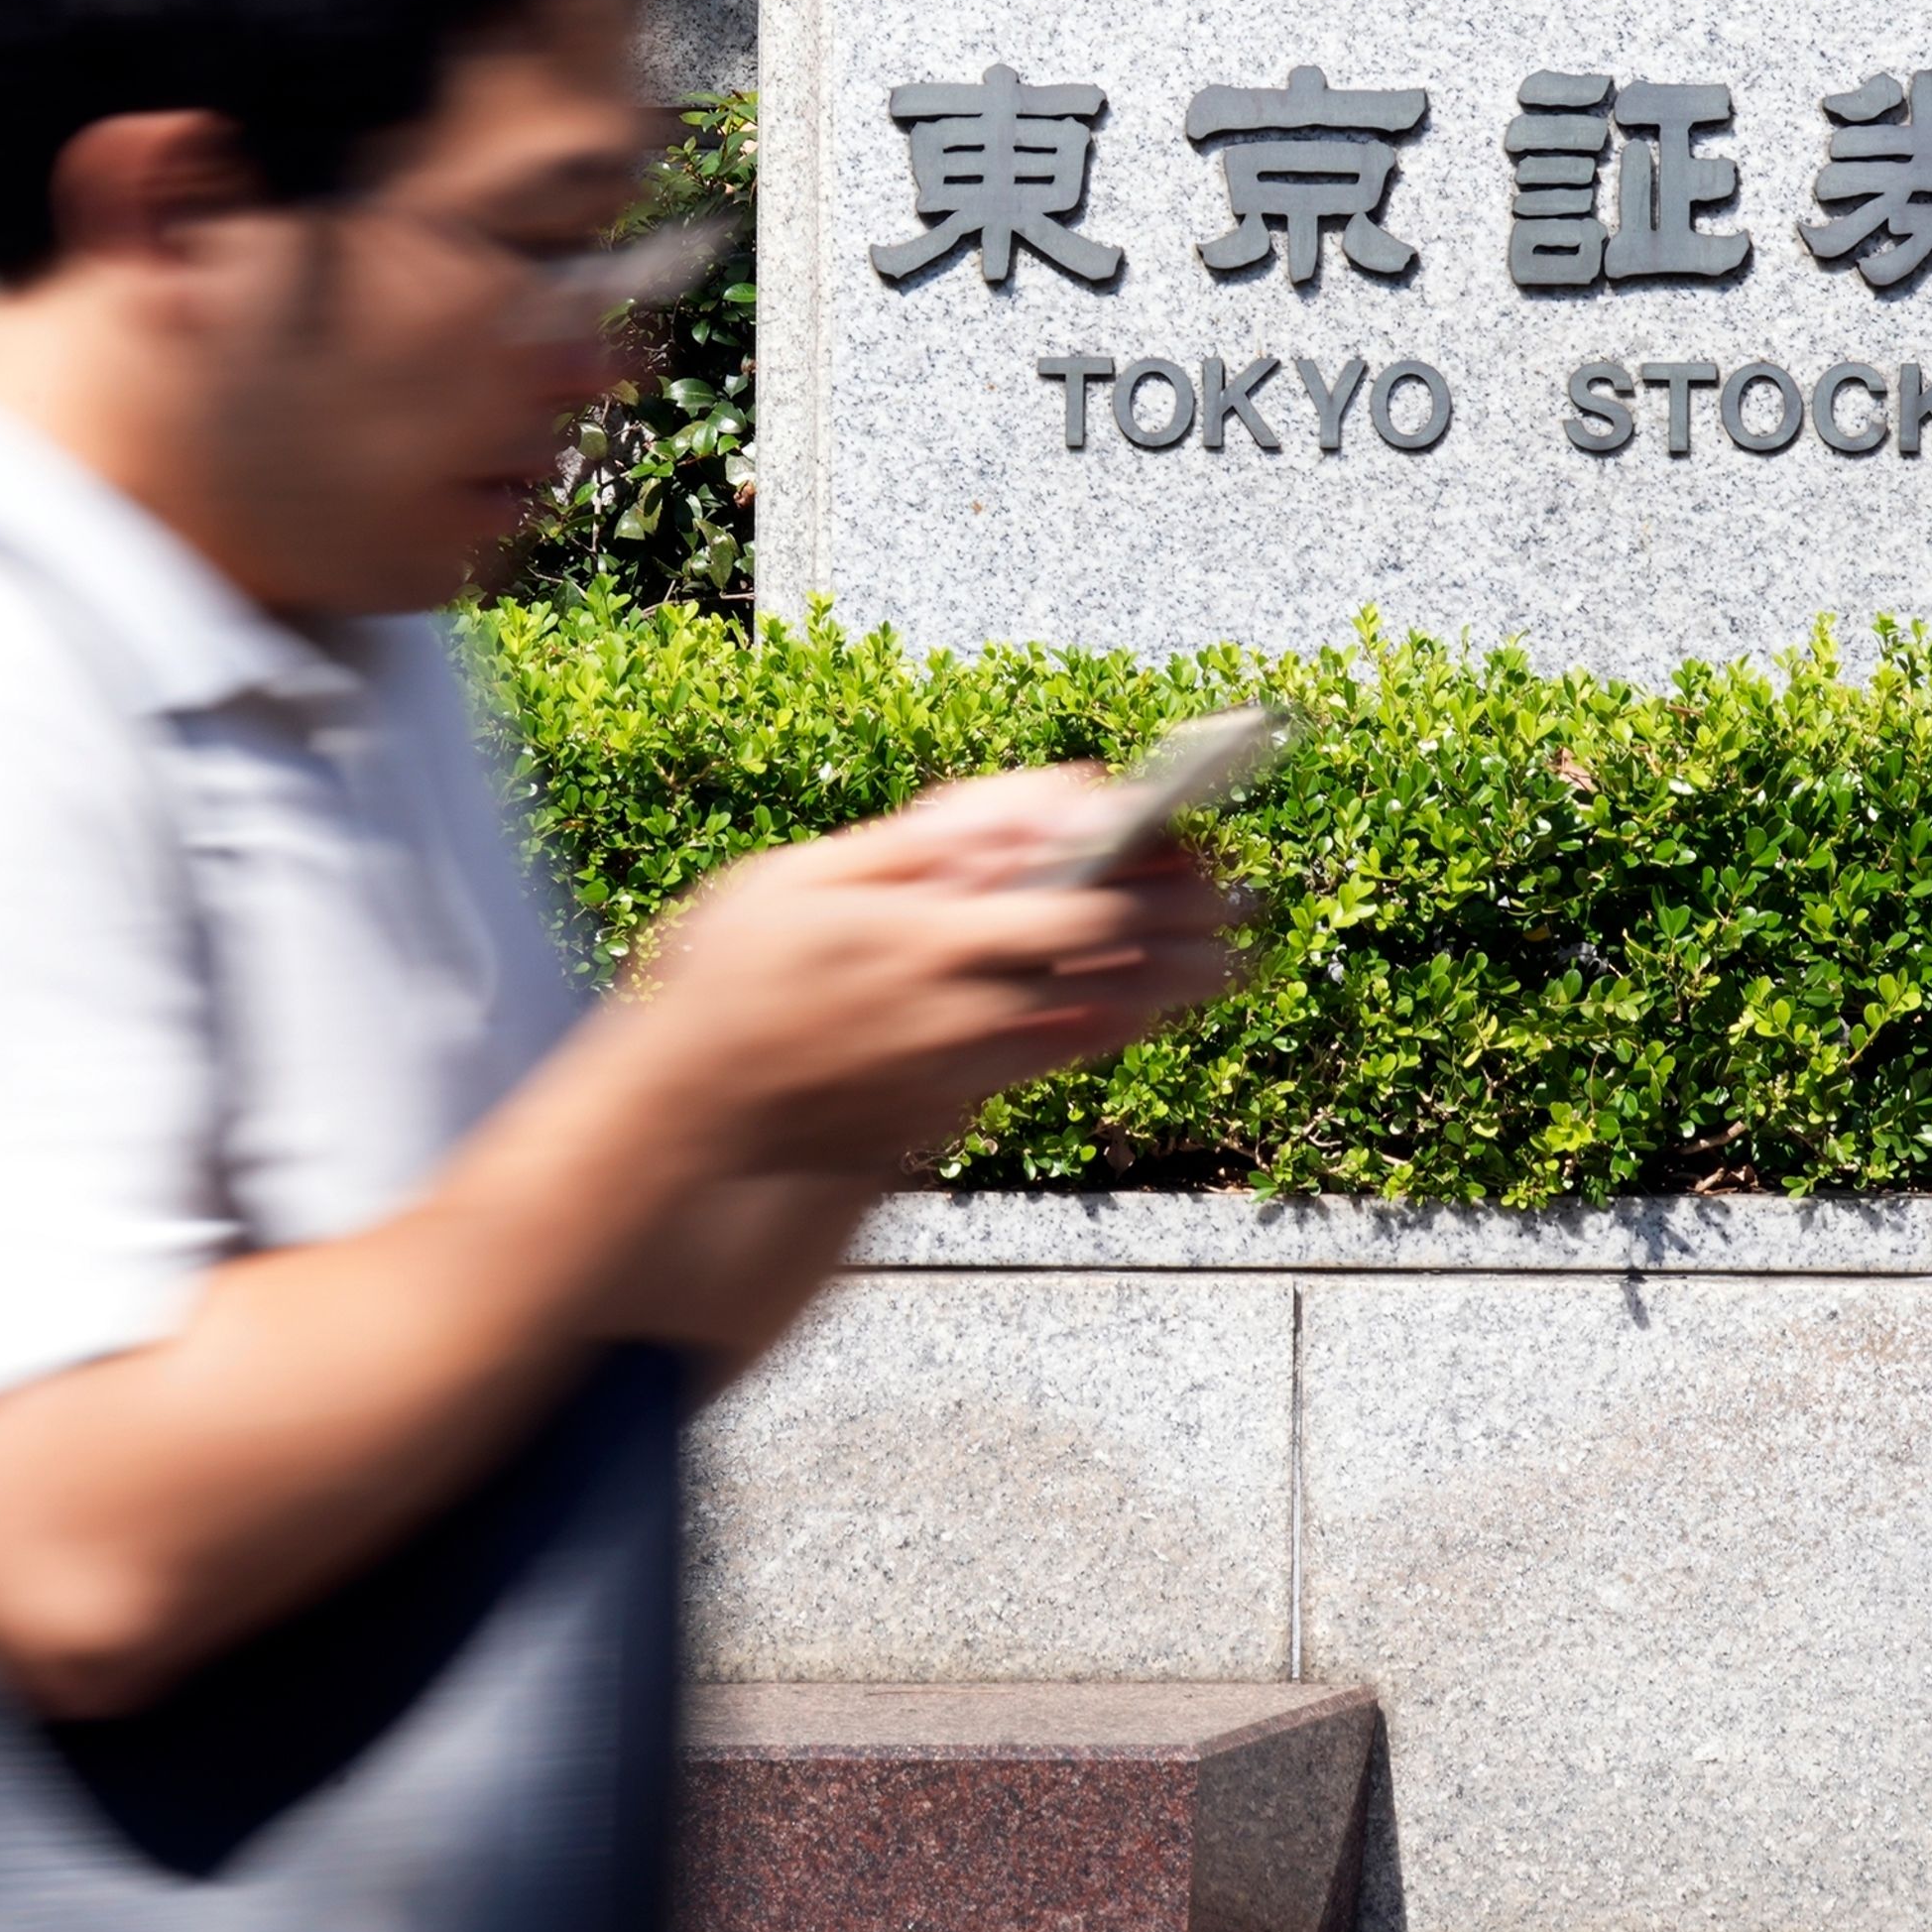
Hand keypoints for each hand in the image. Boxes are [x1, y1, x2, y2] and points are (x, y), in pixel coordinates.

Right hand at [612, 767, 1238, 1181]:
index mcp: (931, 942)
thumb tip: (1024, 803)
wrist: (684, 1127)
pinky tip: (1144, 1007)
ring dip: (1170, 986)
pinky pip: (1056, 1063)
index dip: (1156, 882)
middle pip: (1115, 972)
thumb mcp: (800, 880)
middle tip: (1247, 906)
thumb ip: (920, 842)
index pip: (1084, 910)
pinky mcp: (956, 1110)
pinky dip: (1111, 1028)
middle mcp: (965, 1014)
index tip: (1204, 849)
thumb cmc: (726, 985)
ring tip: (1227, 960)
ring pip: (1099, 1022)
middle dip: (1191, 935)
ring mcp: (965, 1070)